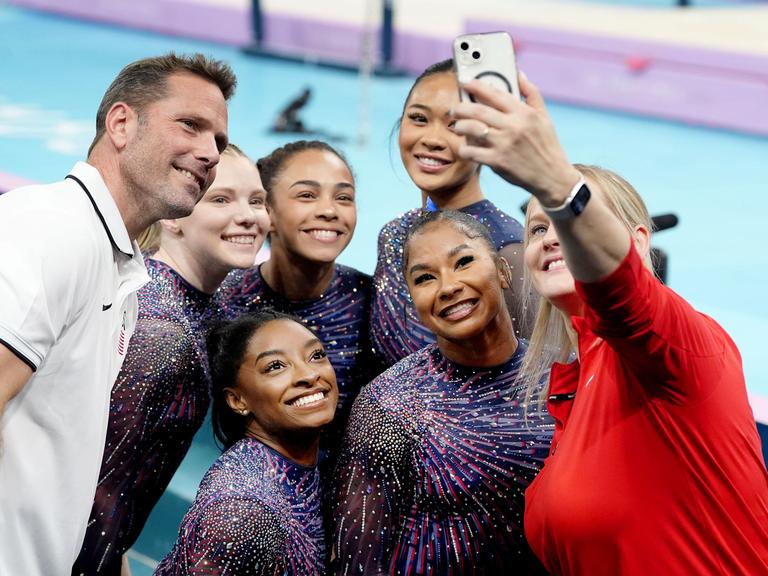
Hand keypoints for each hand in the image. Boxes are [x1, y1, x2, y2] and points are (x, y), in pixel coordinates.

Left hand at [452, 73, 581, 205]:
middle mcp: (513, 126)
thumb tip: (519, 74)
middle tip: (455, 109)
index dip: (476, 85)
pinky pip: (472, 152)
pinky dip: (464, 149)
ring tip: (458, 126)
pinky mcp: (497, 162)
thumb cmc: (547, 145)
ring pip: (471, 129)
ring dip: (460, 126)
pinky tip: (465, 148)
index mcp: (524, 113)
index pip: (495, 93)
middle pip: (478, 110)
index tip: (464, 82)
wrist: (552, 176)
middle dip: (461, 107)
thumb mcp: (544, 117)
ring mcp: (504, 144)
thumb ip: (531, 93)